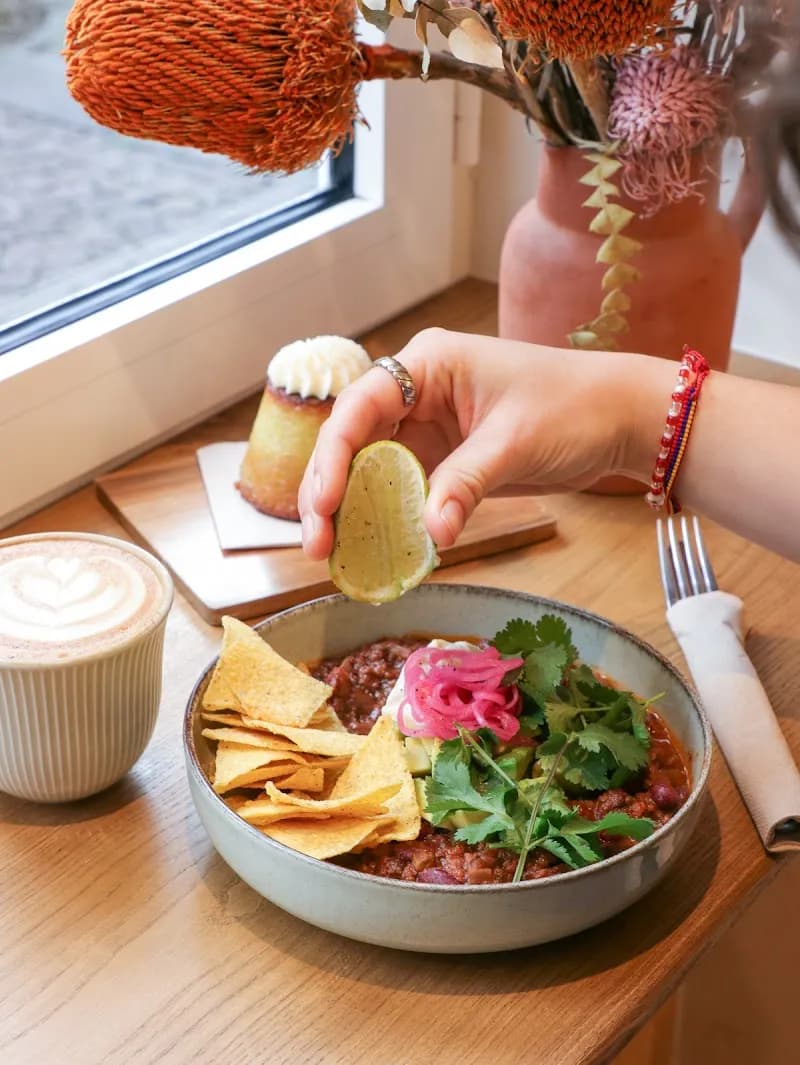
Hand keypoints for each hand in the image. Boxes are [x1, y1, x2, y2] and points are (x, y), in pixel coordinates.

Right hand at [299, 328, 668, 559]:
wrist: (621, 418)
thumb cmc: (574, 406)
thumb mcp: (515, 443)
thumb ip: (466, 483)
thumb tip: (430, 533)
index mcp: (427, 363)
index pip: (359, 408)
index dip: (333, 457)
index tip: (325, 504)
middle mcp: (417, 392)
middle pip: (352, 442)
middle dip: (330, 492)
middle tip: (318, 545)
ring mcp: (428, 426)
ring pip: (369, 469)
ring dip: (350, 510)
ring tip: (332, 554)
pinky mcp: (443, 458)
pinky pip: (401, 489)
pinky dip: (386, 518)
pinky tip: (371, 548)